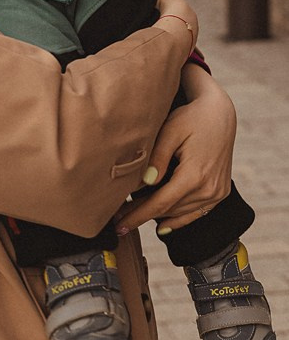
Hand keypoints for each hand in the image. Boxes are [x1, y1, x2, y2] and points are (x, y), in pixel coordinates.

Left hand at [115, 65, 235, 234]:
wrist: (220, 114)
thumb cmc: (191, 118)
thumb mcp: (170, 132)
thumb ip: (157, 158)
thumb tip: (144, 183)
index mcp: (195, 176)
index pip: (160, 203)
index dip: (138, 215)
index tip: (119, 225)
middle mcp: (209, 189)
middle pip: (169, 211)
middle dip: (142, 216)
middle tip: (118, 222)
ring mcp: (217, 193)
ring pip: (181, 214)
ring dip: (158, 217)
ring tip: (133, 217)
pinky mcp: (221, 192)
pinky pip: (197, 212)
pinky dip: (178, 219)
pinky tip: (161, 225)